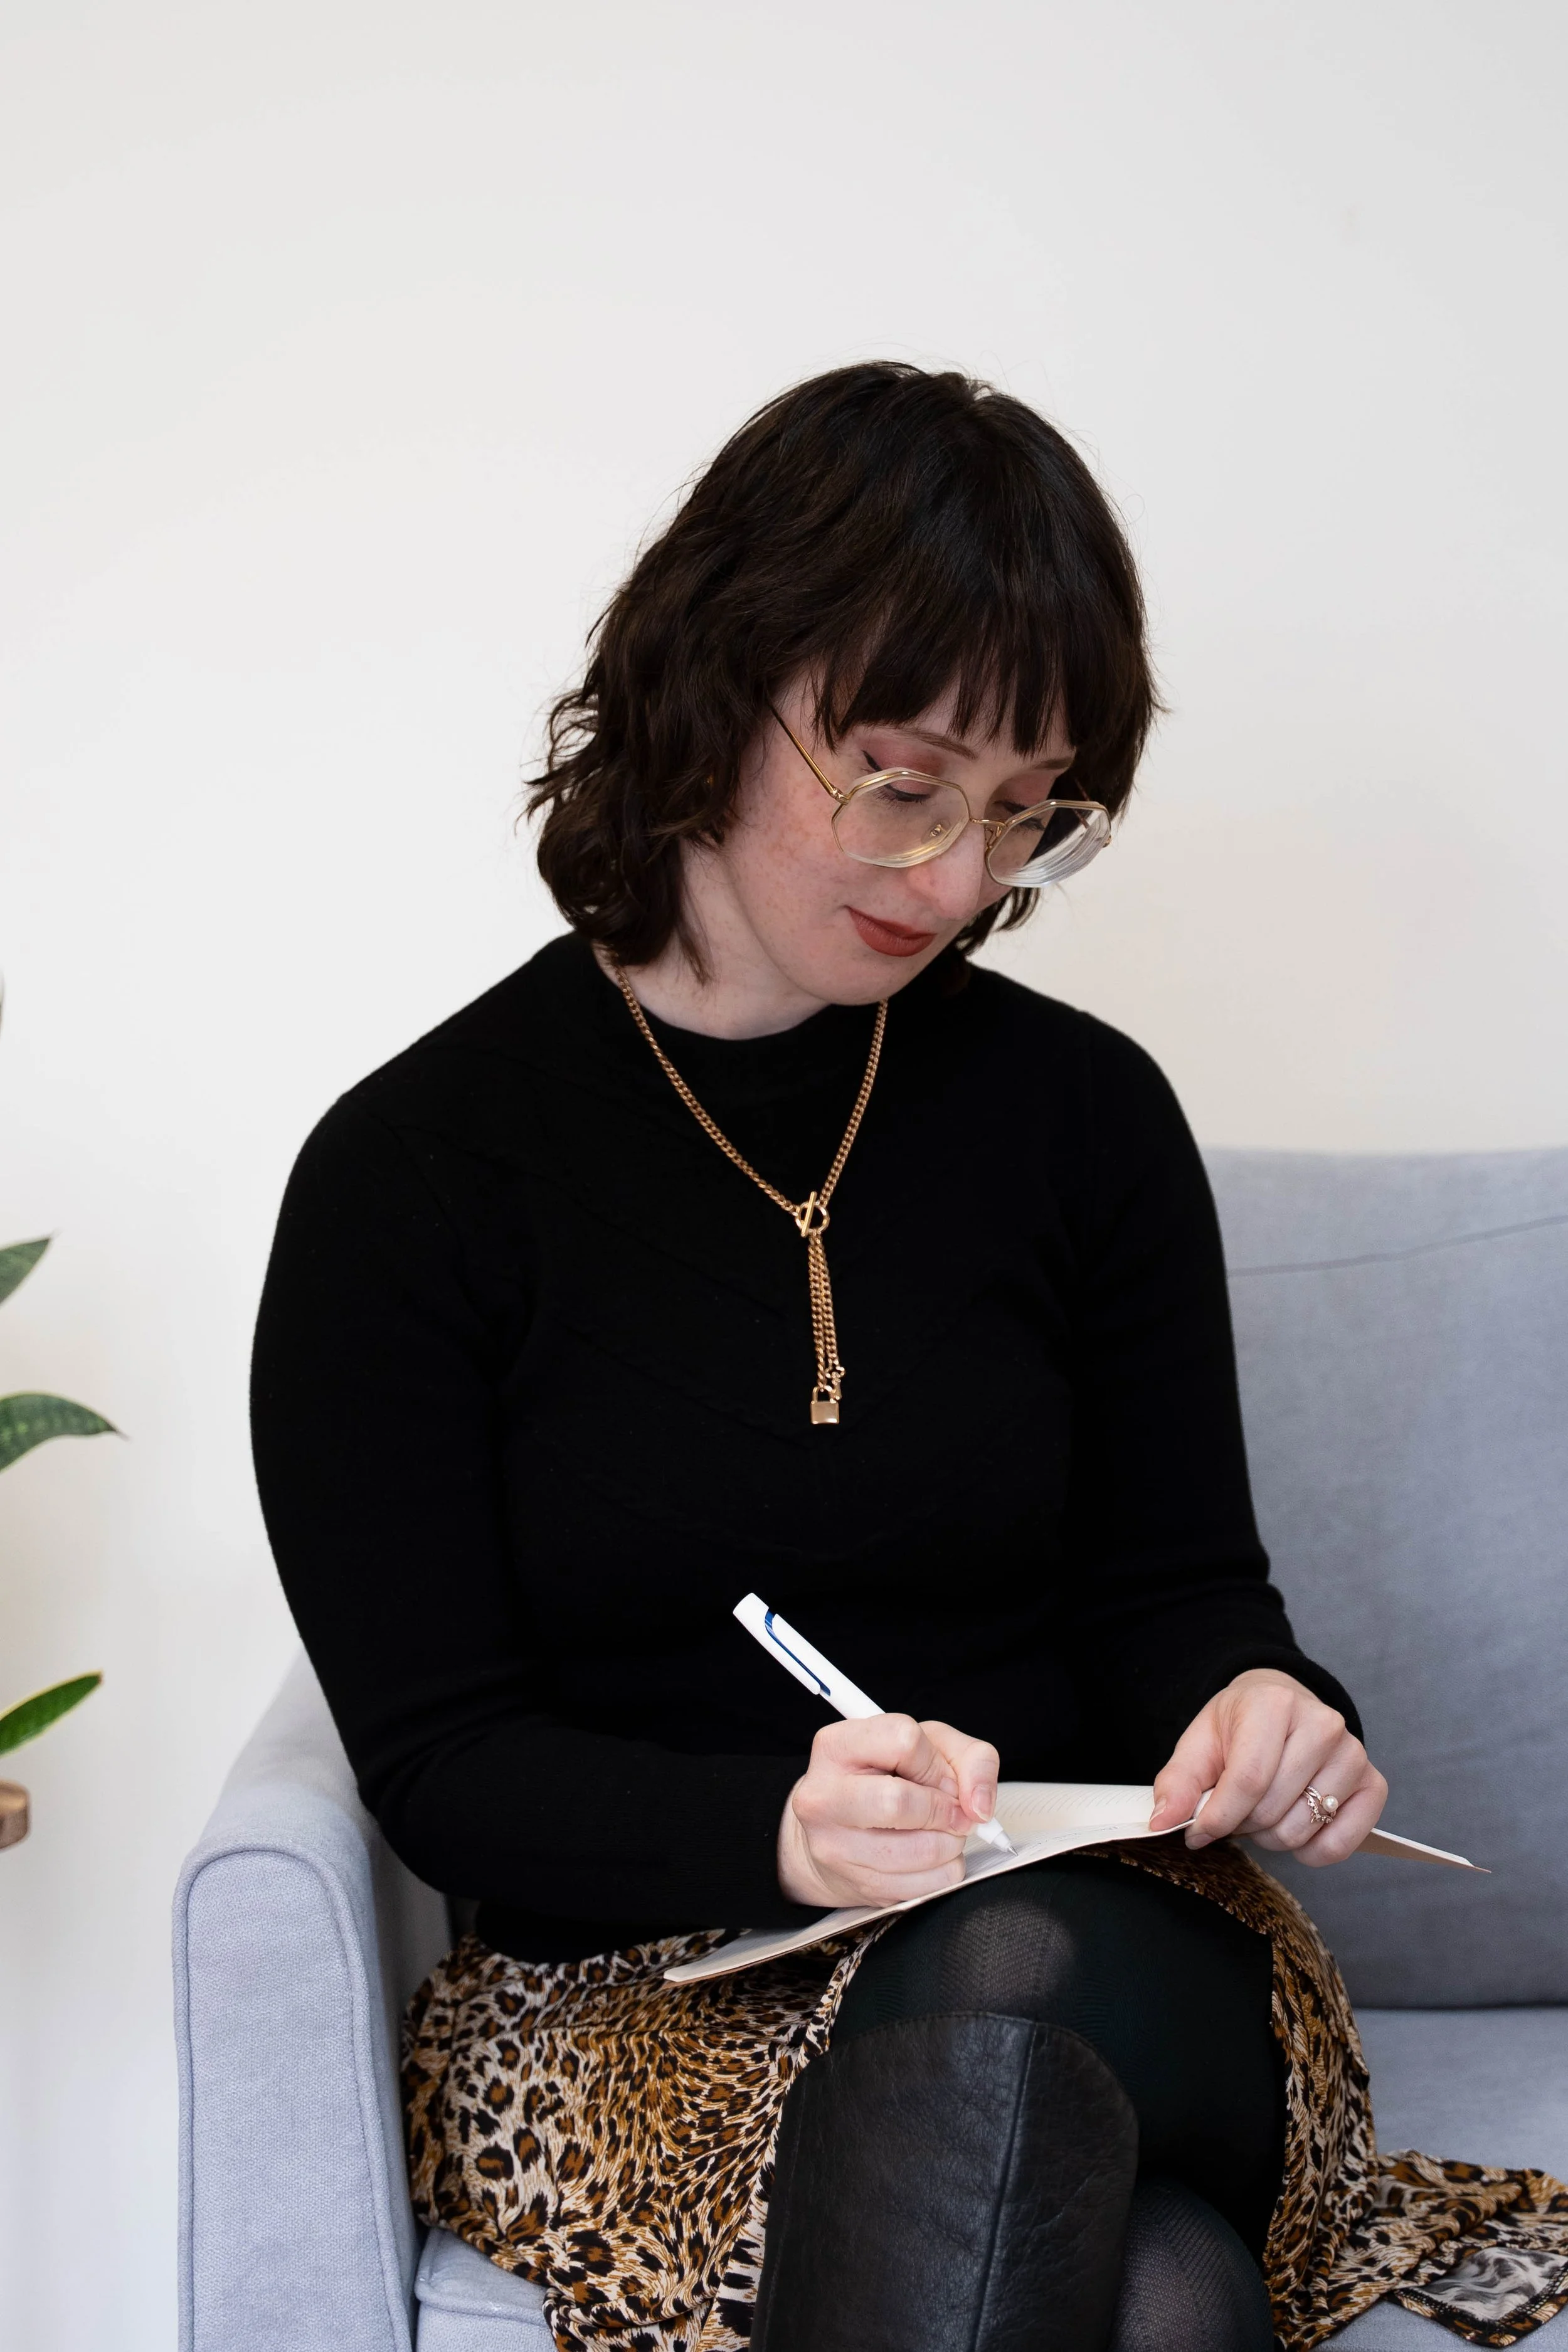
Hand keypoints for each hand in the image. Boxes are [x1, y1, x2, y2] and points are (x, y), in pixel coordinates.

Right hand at [777, 1715, 1000, 1907]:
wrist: (838, 1829)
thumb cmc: (887, 1777)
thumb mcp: (931, 1745)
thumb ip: (971, 1759)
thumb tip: (980, 1805)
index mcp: (836, 1746)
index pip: (903, 1740)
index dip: (936, 1762)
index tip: (942, 1777)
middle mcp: (823, 1797)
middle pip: (900, 1802)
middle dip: (946, 1810)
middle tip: (954, 1812)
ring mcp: (834, 1848)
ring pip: (921, 1850)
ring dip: (951, 1842)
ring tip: (943, 1831)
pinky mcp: (857, 1887)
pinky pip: (926, 1886)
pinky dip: (944, 1870)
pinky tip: (930, 1856)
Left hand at [1150, 1668, 1387, 1868]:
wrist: (1280, 1707)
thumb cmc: (1238, 1728)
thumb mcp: (1199, 1744)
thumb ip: (1177, 1782)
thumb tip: (1162, 1821)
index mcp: (1273, 1704)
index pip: (1248, 1779)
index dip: (1218, 1817)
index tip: (1198, 1833)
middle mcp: (1322, 1724)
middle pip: (1273, 1808)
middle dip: (1242, 1824)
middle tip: (1235, 1811)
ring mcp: (1353, 1753)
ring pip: (1302, 1829)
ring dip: (1272, 1837)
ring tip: (1263, 1813)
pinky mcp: (1373, 1784)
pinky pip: (1341, 1842)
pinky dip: (1311, 1851)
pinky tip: (1295, 1830)